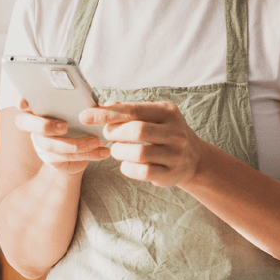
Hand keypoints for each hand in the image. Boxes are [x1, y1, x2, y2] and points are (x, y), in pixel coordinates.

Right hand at [14, 97, 109, 173]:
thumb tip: (102, 104)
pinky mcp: (51, 158)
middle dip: (42, 125)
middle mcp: (34, 125)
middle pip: (24, 123)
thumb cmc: (82, 121)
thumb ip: (86, 103)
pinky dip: (88, 155)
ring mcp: (40, 143)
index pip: (22, 101)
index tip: (24, 103)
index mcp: (40, 107)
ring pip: (50, 145)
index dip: (20, 100)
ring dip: (75, 144)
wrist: (87, 147)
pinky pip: (66, 158)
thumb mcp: (85, 110)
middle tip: (64, 127)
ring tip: (95, 141)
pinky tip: (102, 152)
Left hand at [79, 100, 202, 186]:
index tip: (85, 116)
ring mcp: (175, 154)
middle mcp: (175, 131)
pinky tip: (126, 164)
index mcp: (168, 111)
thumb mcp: (152, 116)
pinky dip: (127, 168)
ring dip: (119, 152)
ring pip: (139, 153)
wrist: (194, 158)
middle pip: (136, 130)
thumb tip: (105, 105)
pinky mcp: (171, 174)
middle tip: (107, 135)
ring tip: (117, 150)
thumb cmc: (165, 133)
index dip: (107, 113)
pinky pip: (142, 172)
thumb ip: (129, 109)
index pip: (133, 110)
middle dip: (114, 133)